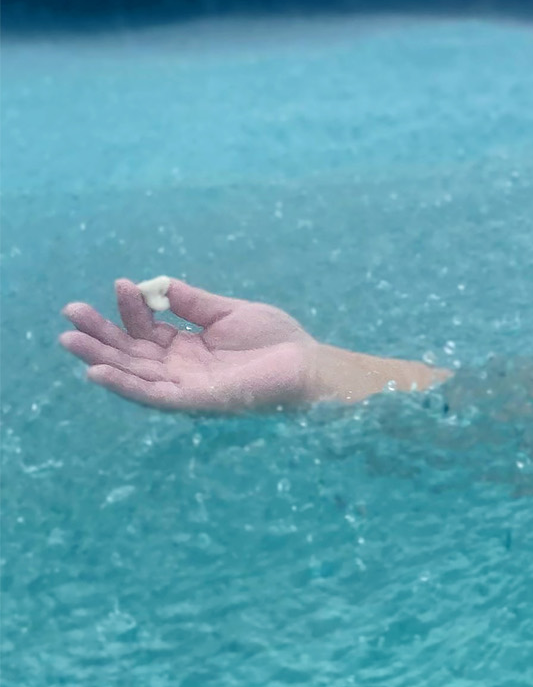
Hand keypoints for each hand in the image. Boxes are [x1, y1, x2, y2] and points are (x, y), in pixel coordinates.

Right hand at [59, 278, 320, 412]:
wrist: (308, 365)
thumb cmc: (276, 341)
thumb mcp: (228, 313)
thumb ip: (192, 302)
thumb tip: (156, 285)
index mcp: (187, 347)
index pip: (147, 329)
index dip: (131, 309)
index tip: (121, 284)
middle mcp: (180, 369)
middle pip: (130, 352)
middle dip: (99, 333)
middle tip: (69, 312)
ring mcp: (185, 386)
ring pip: (132, 372)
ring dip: (100, 357)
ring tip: (68, 339)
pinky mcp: (193, 402)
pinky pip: (151, 395)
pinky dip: (123, 384)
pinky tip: (98, 371)